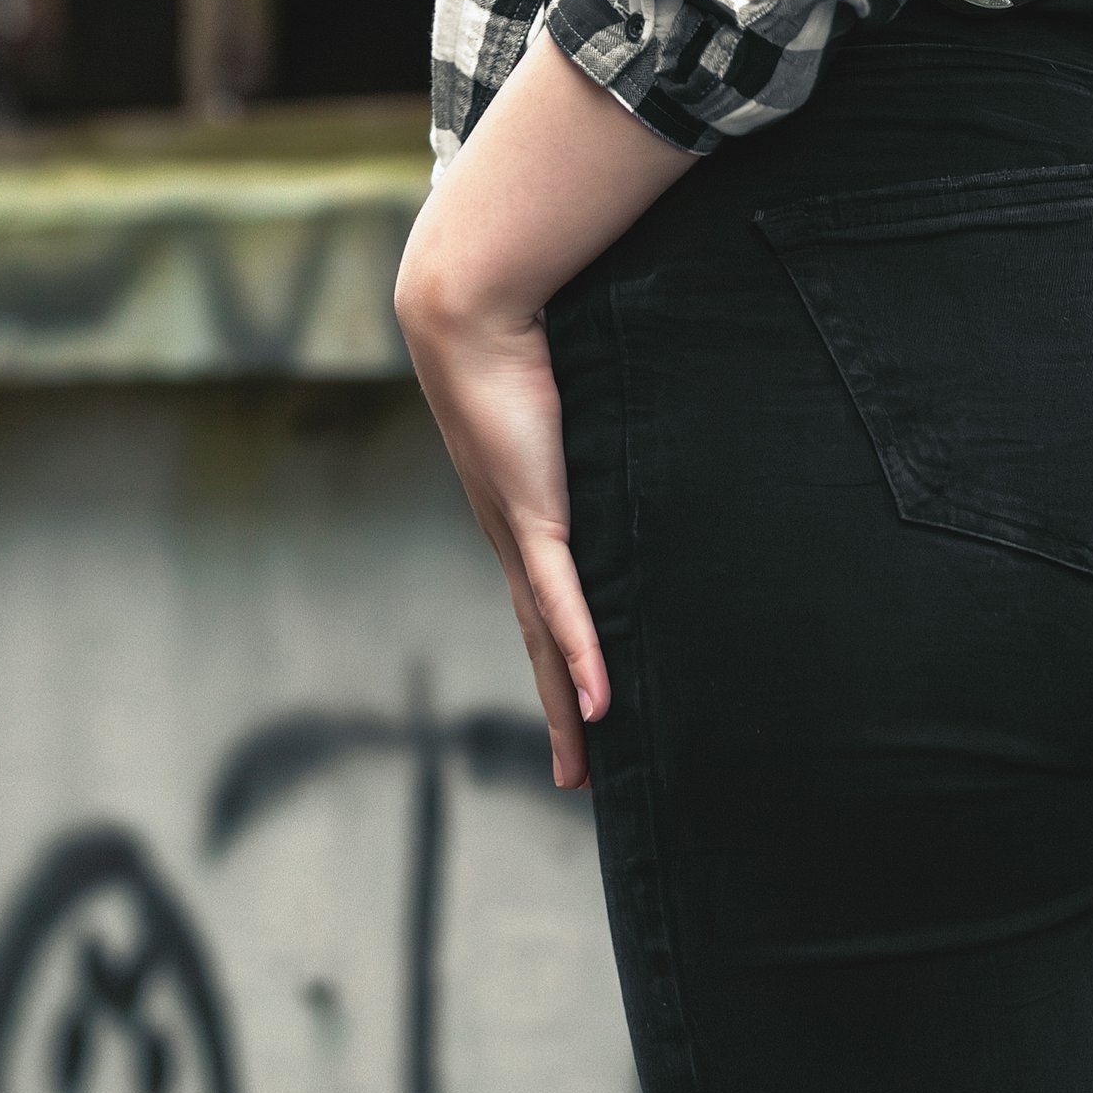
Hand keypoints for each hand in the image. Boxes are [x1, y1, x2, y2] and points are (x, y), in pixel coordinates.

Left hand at [395, 260, 604, 789]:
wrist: (468, 316)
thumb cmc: (517, 341)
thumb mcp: (567, 397)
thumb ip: (591, 420)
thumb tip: (624, 410)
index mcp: (516, 516)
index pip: (543, 608)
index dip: (561, 666)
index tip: (580, 717)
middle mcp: (511, 539)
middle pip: (542, 647)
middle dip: (562, 715)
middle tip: (578, 776)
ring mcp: (519, 535)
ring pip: (549, 643)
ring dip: (568, 710)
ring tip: (584, 767)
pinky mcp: (533, 517)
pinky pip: (563, 602)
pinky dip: (583, 654)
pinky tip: (600, 704)